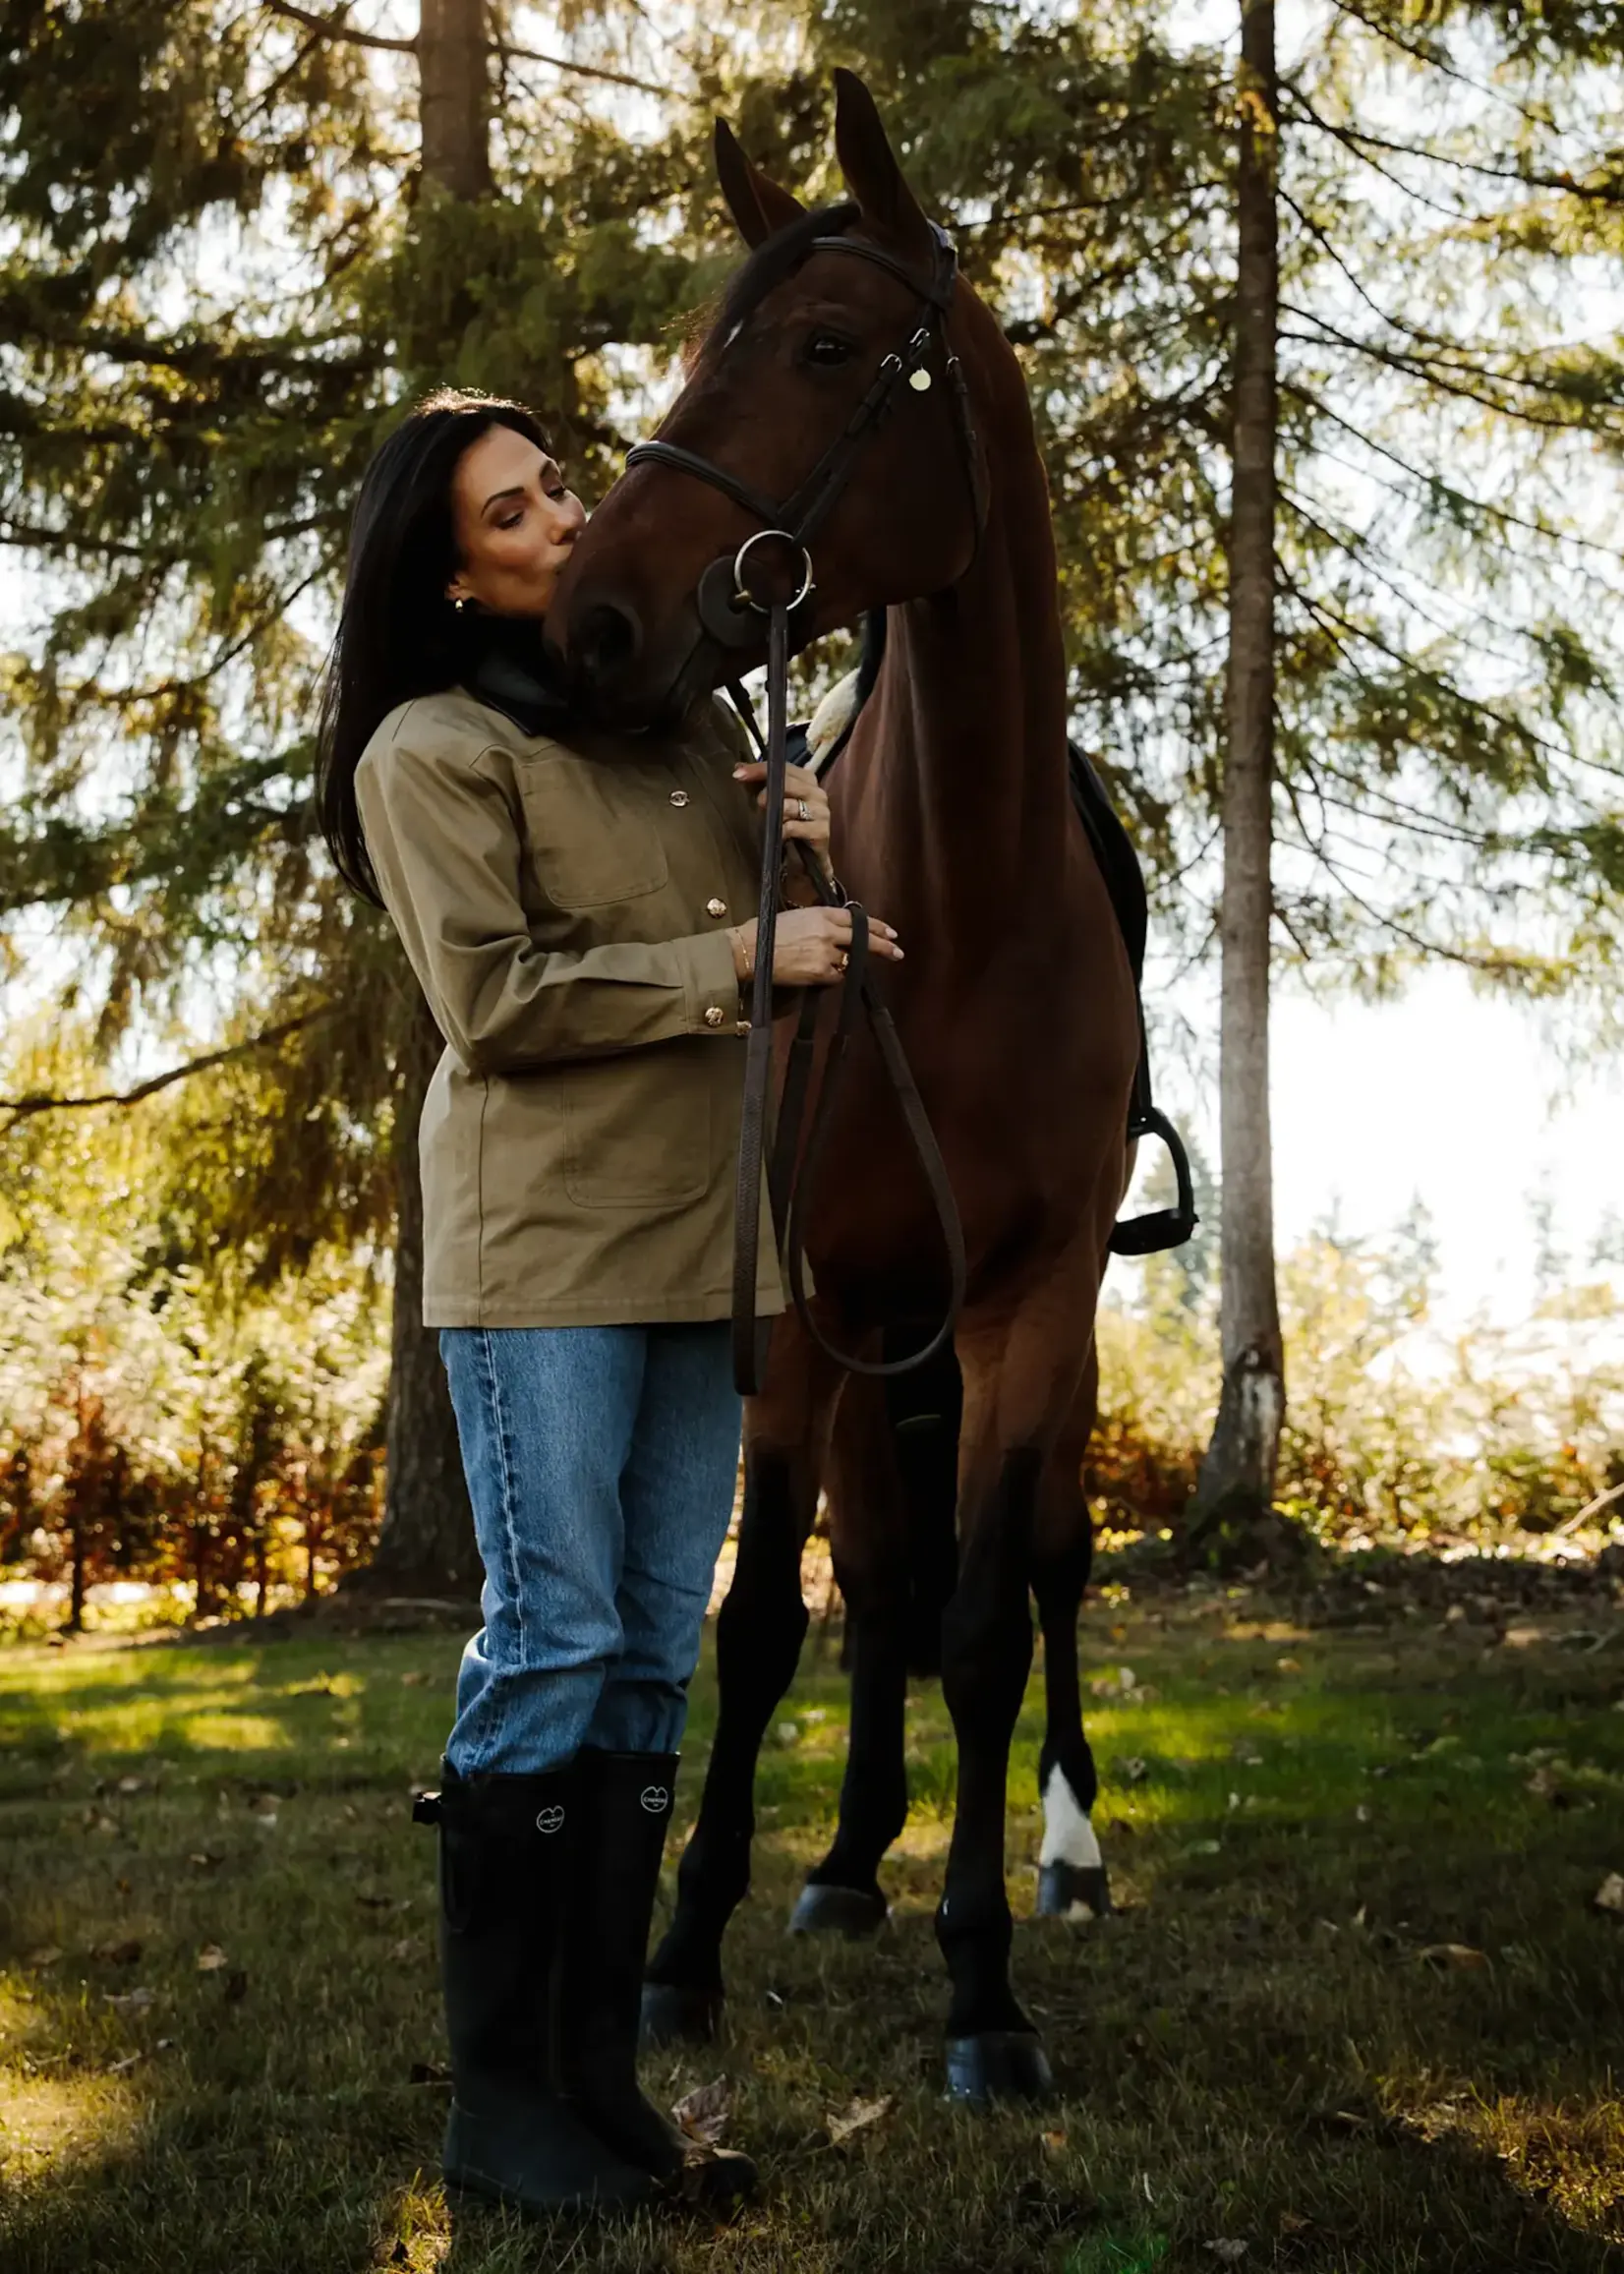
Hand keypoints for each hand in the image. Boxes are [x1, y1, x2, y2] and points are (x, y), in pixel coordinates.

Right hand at [729, 906, 902, 987]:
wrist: (750, 951)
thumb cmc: (765, 932)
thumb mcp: (796, 917)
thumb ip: (819, 922)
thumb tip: (835, 932)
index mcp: (821, 913)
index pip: (856, 919)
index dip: (876, 926)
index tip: (890, 932)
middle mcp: (828, 930)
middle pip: (863, 938)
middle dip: (883, 946)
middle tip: (897, 951)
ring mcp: (827, 952)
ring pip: (849, 960)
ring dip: (846, 964)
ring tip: (834, 965)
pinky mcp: (821, 971)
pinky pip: (836, 976)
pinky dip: (832, 976)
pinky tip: (818, 974)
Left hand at [733, 760, 830, 863]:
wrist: (807, 861)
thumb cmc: (788, 828)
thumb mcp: (771, 804)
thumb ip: (758, 785)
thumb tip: (738, 768)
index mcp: (807, 781)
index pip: (785, 768)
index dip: (761, 769)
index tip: (738, 774)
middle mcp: (817, 794)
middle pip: (790, 783)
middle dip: (768, 790)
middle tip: (757, 801)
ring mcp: (821, 813)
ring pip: (792, 805)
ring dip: (776, 813)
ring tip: (769, 821)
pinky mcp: (821, 832)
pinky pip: (795, 827)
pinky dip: (783, 830)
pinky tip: (780, 835)